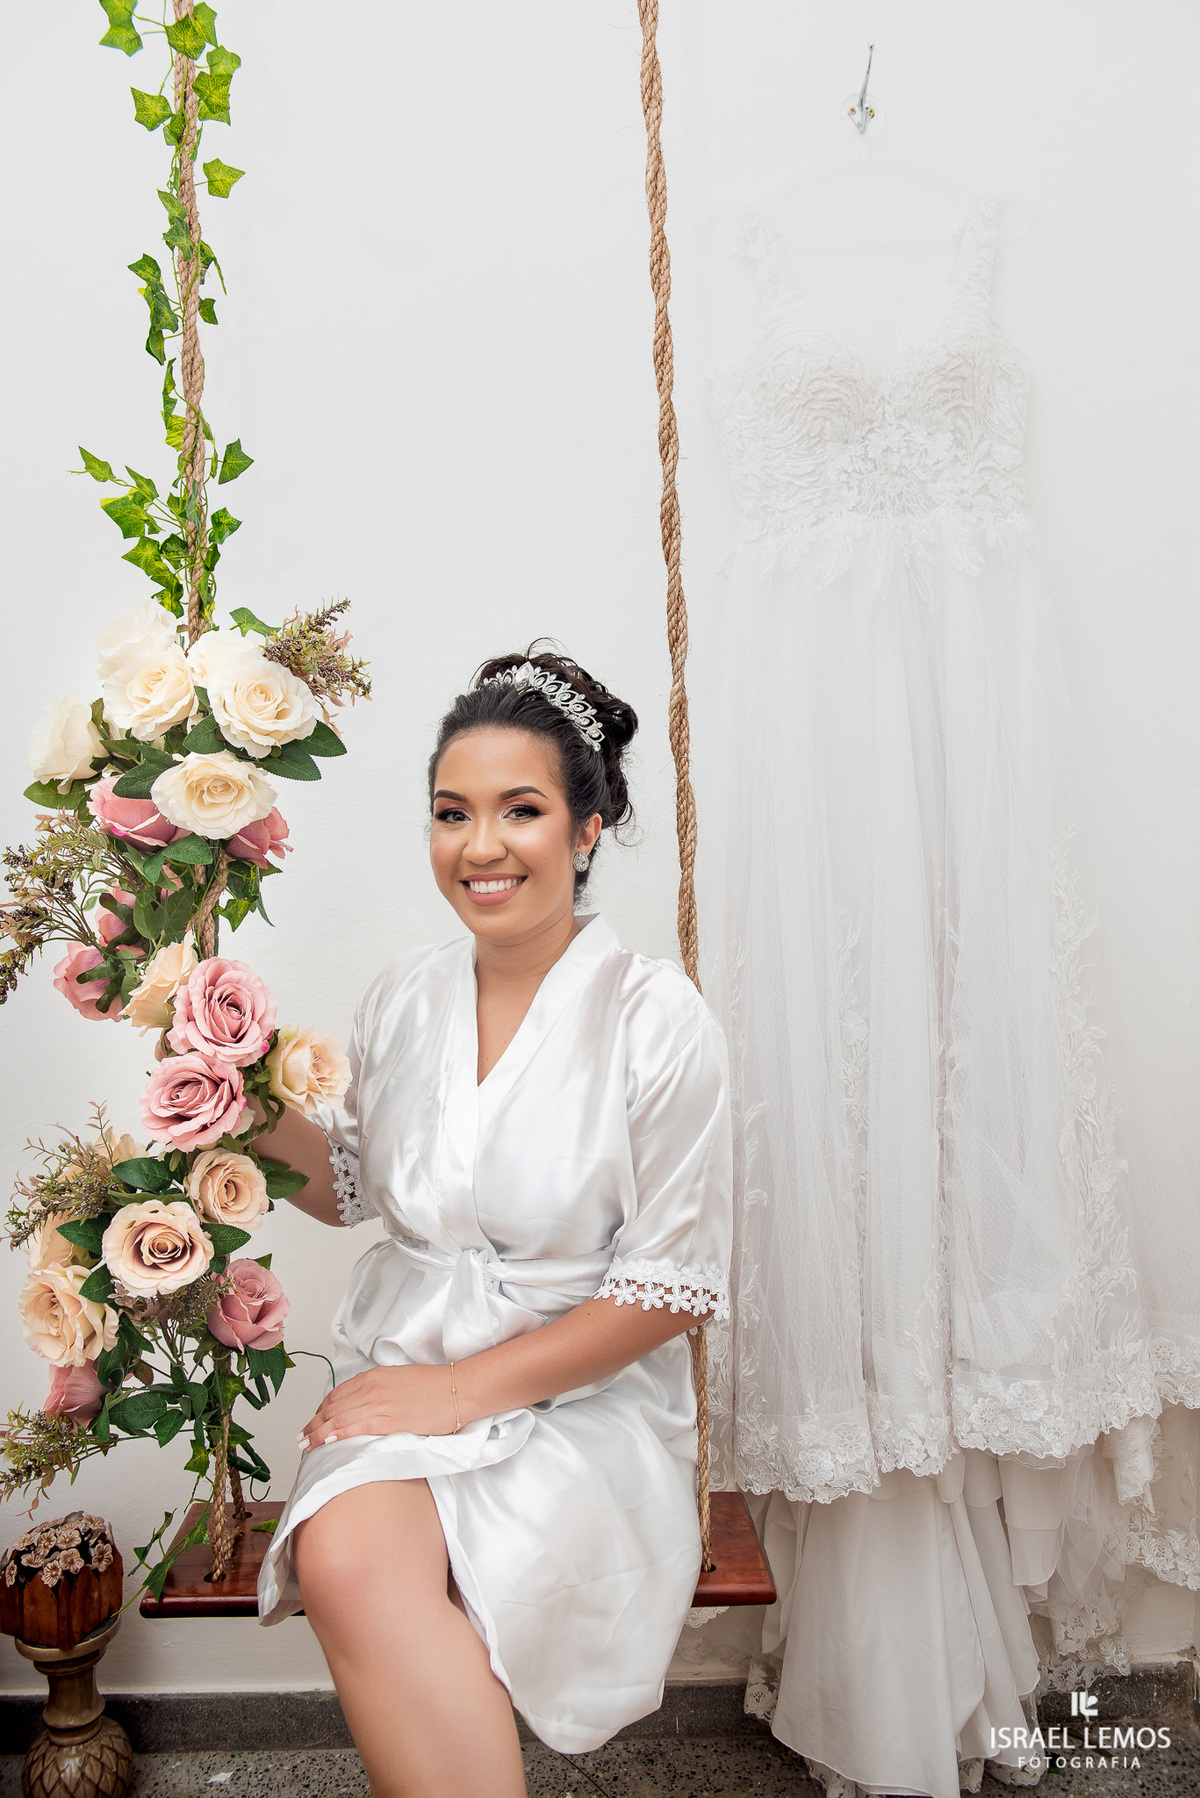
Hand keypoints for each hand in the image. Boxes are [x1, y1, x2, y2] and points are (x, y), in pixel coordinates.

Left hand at [298, 1365, 458, 1450]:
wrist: (458, 1388)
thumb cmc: (436, 1387)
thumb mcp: (402, 1381)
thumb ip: (383, 1391)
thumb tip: (371, 1407)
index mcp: (375, 1375)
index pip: (339, 1393)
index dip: (322, 1408)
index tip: (313, 1419)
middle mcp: (372, 1386)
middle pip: (333, 1406)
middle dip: (313, 1422)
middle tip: (302, 1436)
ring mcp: (379, 1402)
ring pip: (337, 1417)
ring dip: (317, 1431)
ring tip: (305, 1444)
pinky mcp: (388, 1419)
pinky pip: (353, 1427)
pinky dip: (334, 1434)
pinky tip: (323, 1441)